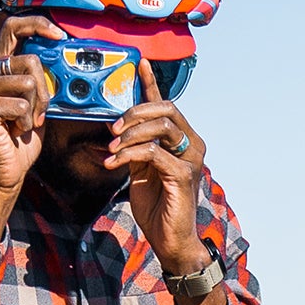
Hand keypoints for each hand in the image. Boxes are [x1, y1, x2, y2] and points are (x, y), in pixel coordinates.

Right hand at [0, 15, 63, 244]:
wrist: (4, 170)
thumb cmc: (21, 137)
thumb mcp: (37, 103)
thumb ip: (42, 79)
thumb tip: (63, 55)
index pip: (12, 27)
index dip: (37, 25)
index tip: (59, 35)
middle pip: (31, 61)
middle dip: (45, 92)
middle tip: (36, 114)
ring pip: (29, 84)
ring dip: (34, 111)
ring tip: (20, 124)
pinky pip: (20, 105)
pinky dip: (26, 122)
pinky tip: (13, 131)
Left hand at [105, 60, 208, 274]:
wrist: (170, 241)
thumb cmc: (158, 209)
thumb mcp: (140, 172)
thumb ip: (135, 148)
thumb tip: (117, 128)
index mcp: (181, 142)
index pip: (166, 106)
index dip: (152, 84)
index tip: (140, 64)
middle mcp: (192, 145)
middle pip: (165, 109)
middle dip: (135, 112)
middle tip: (113, 129)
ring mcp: (190, 159)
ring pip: (159, 127)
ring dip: (130, 135)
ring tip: (112, 149)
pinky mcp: (184, 174)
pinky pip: (153, 152)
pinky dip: (129, 154)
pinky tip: (114, 163)